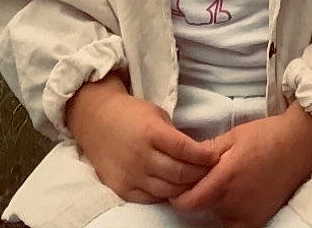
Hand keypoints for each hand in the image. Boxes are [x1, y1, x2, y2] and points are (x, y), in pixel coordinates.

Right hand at [65, 76, 218, 202]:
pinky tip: (174, 188)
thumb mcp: (156, 114)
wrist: (96, 120)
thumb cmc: (130, 113)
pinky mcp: (123, 189)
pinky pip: (151, 198)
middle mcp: (142, 156)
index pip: (186, 150)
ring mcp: (132, 175)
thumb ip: (174, 135)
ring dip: (186, 187)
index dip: (204, 156)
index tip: (215, 156)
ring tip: (196, 182)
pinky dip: (166, 194)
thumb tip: (196, 153)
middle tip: (210, 171)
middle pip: (180, 173)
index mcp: (152, 133)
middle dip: (200, 174)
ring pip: (169, 190)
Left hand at [172, 104, 311, 227]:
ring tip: (226, 181)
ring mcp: (247, 216)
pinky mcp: (258, 221)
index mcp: (224, 180)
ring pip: (217, 216)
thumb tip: (184, 160)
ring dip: (214, 203)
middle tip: (205, 176)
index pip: (188, 203)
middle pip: (202, 208)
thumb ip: (207, 152)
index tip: (180, 185)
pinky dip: (229, 215)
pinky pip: (234, 225)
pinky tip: (235, 198)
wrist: (299, 145)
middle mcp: (233, 203)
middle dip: (198, 193)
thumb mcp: (233, 136)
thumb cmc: (266, 136)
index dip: (179, 196)